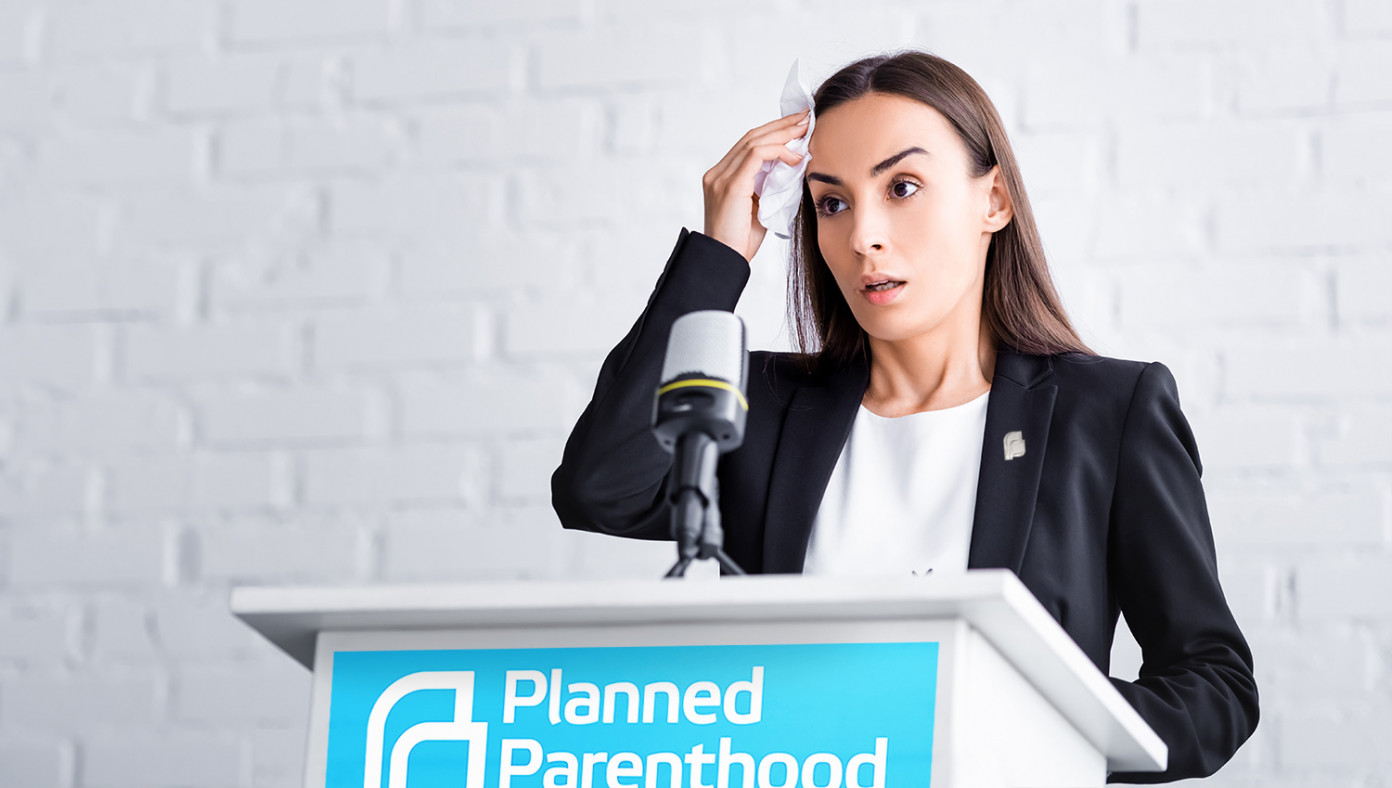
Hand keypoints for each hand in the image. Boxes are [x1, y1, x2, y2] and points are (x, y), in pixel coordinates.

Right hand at [701, 109, 809, 262]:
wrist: (725, 262)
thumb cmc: (741, 242)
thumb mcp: (759, 208)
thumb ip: (769, 186)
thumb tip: (793, 168)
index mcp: (722, 177)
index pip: (749, 144)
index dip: (774, 132)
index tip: (797, 127)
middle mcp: (717, 173)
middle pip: (751, 136)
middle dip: (781, 125)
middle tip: (806, 117)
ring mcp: (721, 177)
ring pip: (754, 141)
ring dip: (783, 134)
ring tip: (805, 129)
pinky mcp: (730, 185)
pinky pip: (757, 156)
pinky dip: (779, 152)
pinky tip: (796, 158)